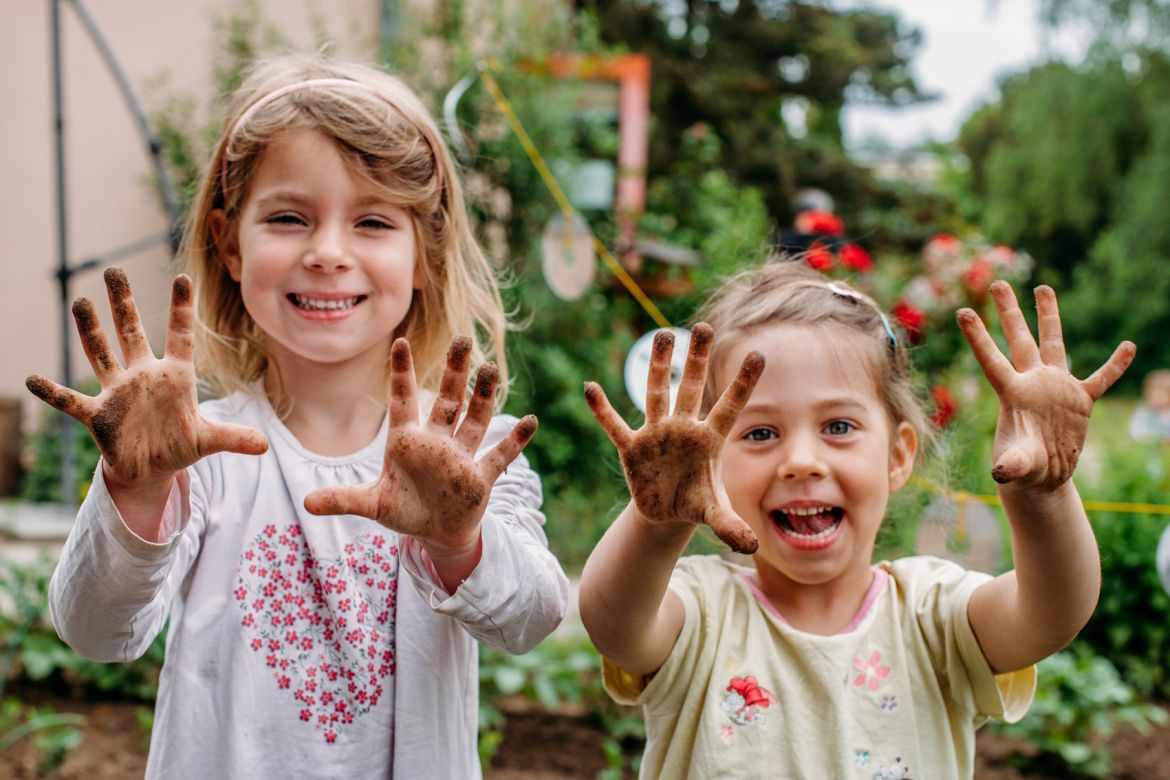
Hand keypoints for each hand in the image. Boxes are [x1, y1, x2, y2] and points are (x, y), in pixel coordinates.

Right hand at [25, 268, 268, 489]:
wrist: (150, 468)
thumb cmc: (179, 445)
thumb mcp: (209, 440)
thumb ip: (234, 437)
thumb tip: (265, 446)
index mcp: (175, 376)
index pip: (181, 336)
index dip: (182, 309)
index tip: (183, 277)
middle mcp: (143, 376)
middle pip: (131, 333)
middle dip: (123, 304)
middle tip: (113, 270)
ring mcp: (118, 392)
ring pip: (101, 354)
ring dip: (90, 332)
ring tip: (80, 302)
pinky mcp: (99, 415)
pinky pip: (71, 401)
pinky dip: (52, 392)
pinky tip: (32, 379)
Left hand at [303, 337, 536, 558]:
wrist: (436, 533)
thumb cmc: (405, 510)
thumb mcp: (372, 505)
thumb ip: (343, 500)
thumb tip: (306, 503)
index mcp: (407, 442)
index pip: (404, 400)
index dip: (401, 373)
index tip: (400, 342)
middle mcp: (437, 442)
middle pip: (448, 400)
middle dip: (456, 372)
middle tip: (464, 339)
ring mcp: (461, 457)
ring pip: (475, 420)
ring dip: (484, 397)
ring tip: (491, 369)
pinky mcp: (479, 478)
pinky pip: (499, 456)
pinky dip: (514, 441)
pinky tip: (530, 421)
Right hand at [584, 323, 763, 552]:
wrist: (666, 513)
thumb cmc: (695, 503)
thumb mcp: (713, 514)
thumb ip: (730, 526)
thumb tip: (750, 547)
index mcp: (709, 440)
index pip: (729, 407)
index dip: (742, 383)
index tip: (759, 355)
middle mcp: (683, 429)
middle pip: (690, 388)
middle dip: (695, 359)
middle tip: (702, 326)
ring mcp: (656, 434)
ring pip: (656, 393)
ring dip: (658, 366)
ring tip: (662, 335)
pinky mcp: (632, 447)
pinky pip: (615, 425)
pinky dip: (602, 410)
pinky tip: (590, 388)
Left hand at [958, 281, 1134, 489]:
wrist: (1042, 477)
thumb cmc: (1022, 469)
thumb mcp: (1016, 466)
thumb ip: (1011, 463)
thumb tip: (1002, 472)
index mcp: (1012, 394)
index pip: (991, 359)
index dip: (978, 337)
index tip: (962, 312)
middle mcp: (1033, 383)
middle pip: (1018, 340)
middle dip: (1009, 312)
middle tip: (997, 282)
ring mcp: (1056, 388)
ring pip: (1053, 344)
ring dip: (1049, 316)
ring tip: (1043, 287)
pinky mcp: (1080, 400)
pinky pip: (1101, 378)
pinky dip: (1115, 365)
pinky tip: (1128, 346)